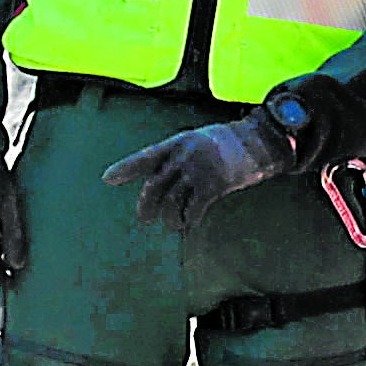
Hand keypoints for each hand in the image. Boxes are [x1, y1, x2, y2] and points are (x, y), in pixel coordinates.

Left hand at [104, 115, 294, 227]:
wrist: (258, 143)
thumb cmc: (226, 145)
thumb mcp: (197, 142)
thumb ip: (176, 158)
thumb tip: (158, 184)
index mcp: (177, 142)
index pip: (145, 157)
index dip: (125, 168)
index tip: (107, 179)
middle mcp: (184, 154)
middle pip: (154, 186)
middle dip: (147, 206)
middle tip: (146, 218)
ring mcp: (198, 169)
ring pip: (172, 202)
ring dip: (170, 217)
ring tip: (173, 223)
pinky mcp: (213, 184)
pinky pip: (192, 209)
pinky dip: (188, 219)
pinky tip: (189, 223)